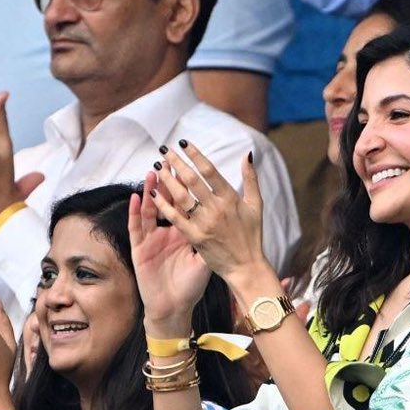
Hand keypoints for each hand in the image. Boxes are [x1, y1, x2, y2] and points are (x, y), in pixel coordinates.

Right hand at [129, 172, 211, 333]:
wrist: (173, 308)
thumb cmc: (190, 287)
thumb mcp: (204, 261)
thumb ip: (211, 240)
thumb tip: (226, 220)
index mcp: (184, 234)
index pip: (186, 205)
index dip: (187, 187)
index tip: (190, 167)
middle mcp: (167, 233)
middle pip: (167, 203)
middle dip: (168, 182)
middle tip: (169, 160)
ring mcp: (152, 239)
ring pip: (150, 210)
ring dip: (151, 191)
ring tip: (152, 172)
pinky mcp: (140, 249)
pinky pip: (137, 228)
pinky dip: (136, 213)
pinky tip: (135, 198)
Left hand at [153, 144, 269, 285]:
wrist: (246, 267)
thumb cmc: (252, 235)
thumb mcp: (256, 205)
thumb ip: (251, 179)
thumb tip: (247, 154)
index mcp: (231, 198)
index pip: (209, 170)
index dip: (195, 154)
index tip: (183, 143)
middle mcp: (217, 209)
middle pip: (192, 180)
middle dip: (176, 162)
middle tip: (164, 150)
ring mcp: (205, 223)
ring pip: (181, 196)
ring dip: (167, 179)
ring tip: (157, 166)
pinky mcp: (195, 237)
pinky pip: (176, 218)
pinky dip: (163, 204)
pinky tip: (153, 193)